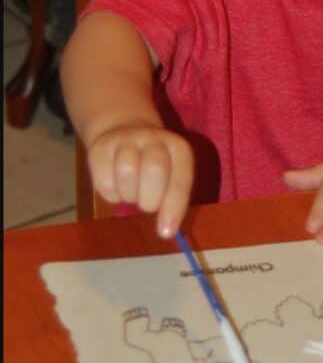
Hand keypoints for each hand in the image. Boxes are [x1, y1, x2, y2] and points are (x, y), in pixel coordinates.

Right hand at [87, 123, 193, 237]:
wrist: (123, 130)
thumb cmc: (152, 164)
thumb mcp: (169, 174)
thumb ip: (171, 198)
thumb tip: (165, 230)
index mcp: (178, 148)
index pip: (180, 178)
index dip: (174, 207)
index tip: (166, 232)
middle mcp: (154, 139)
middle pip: (154, 170)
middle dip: (150, 198)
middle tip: (147, 204)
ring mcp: (126, 139)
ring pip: (127, 171)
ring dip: (128, 194)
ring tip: (131, 192)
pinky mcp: (101, 146)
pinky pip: (104, 178)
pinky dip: (110, 193)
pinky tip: (115, 187)